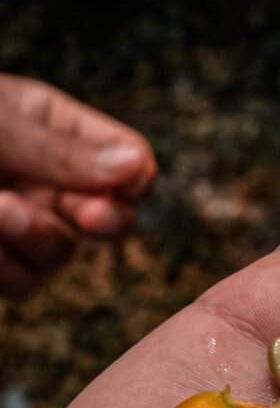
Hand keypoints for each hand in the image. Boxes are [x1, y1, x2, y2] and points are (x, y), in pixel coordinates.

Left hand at [0, 75, 155, 296]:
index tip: (132, 182)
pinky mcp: (3, 263)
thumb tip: (137, 166)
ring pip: (62, 252)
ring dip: (32, 236)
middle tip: (92, 217)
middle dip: (103, 217)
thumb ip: (59, 150)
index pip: (126, 156)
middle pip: (112, 214)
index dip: (135, 175)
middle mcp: (47, 178)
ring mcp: (25, 223)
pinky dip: (3, 266)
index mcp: (54, 126)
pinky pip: (24, 281)